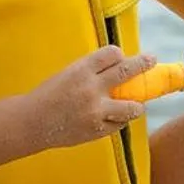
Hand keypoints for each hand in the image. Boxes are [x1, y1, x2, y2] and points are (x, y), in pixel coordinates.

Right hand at [32, 46, 152, 148]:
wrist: (31, 122)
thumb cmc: (49, 96)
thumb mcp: (67, 75)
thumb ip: (91, 72)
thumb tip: (118, 67)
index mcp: (80, 70)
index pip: (111, 53)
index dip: (119, 55)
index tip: (122, 58)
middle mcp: (91, 88)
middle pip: (127, 71)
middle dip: (143, 64)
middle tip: (152, 60)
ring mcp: (96, 111)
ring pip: (132, 106)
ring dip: (136, 105)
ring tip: (135, 104)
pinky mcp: (97, 130)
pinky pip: (119, 124)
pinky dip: (119, 120)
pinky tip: (113, 118)